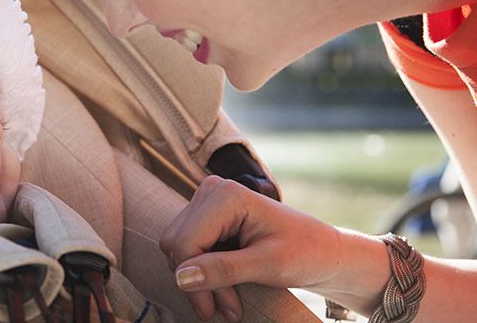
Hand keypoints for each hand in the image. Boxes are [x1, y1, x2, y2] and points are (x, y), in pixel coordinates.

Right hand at [159, 175, 341, 321]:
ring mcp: (208, 201)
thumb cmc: (305, 253)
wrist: (324, 252)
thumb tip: (181, 277)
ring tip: (229, 301)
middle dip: (198, 282)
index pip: (186, 243)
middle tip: (228, 308)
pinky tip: (224, 287)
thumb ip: (223, 270)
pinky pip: (187, 247)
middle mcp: (212, 191)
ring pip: (178, 249)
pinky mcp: (207, 215)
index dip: (196, 281)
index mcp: (226, 196)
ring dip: (200, 281)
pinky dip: (202, 272)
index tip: (218, 309)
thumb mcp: (268, 265)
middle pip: (177, 245)